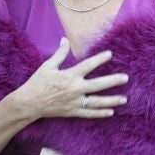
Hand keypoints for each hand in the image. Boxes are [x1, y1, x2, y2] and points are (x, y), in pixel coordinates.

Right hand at [9, 38, 126, 120]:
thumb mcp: (47, 66)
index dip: (100, 59)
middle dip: (113, 81)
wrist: (29, 103)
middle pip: (98, 85)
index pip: (88, 66)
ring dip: (111, 100)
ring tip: (124, 99)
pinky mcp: (72, 112)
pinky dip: (100, 113)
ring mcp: (74, 102)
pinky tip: (110, 112)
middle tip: (125, 78)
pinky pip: (89, 113)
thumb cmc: (37, 83)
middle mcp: (75, 89)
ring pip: (97, 102)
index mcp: (69, 76)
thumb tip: (65, 40)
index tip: (110, 54)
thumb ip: (59, 54)